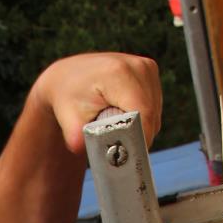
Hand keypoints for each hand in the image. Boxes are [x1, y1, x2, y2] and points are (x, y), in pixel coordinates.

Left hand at [33, 52, 161, 154]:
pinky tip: (122, 116)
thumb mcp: (68, 120)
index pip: (143, 114)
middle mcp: (137, 66)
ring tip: (115, 128)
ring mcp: (146, 67)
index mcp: (118, 73)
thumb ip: (79, 140)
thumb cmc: (67, 98)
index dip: (138, 140)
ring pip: (155, 113)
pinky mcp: (150, 71)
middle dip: (137, 137)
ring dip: (139, 128)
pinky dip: (141, 118)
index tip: (125, 156)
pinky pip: (154, 107)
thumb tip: (91, 156)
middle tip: (117, 148)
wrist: (67, 77)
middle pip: (151, 116)